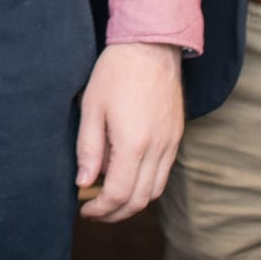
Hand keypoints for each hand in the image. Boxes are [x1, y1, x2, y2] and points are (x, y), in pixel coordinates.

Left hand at [75, 42, 184, 221]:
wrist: (150, 45)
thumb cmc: (116, 72)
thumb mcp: (92, 108)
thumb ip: (88, 149)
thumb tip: (83, 183)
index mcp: (134, 143)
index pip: (118, 194)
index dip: (100, 210)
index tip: (84, 210)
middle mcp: (158, 148)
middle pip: (139, 200)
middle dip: (115, 214)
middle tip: (95, 212)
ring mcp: (171, 143)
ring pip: (155, 190)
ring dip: (132, 202)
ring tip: (109, 199)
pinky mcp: (176, 136)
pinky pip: (164, 173)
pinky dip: (146, 185)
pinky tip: (128, 177)